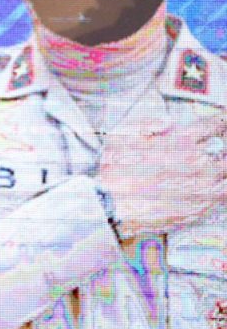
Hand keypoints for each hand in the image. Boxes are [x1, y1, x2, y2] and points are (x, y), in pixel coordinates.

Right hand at [99, 112, 226, 236]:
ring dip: (224, 167)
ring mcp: (200, 186)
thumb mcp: (121, 135)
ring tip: (219, 166)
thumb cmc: (114, 171)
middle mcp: (196, 162)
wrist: (112, 206)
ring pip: (226, 173)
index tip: (224, 121)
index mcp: (180, 141)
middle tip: (221, 147)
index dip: (221, 122)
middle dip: (224, 147)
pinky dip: (223, 188)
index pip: (212, 126)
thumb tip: (168, 121)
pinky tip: (219, 185)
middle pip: (224, 151)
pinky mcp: (199, 207)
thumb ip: (147, 123)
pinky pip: (223, 196)